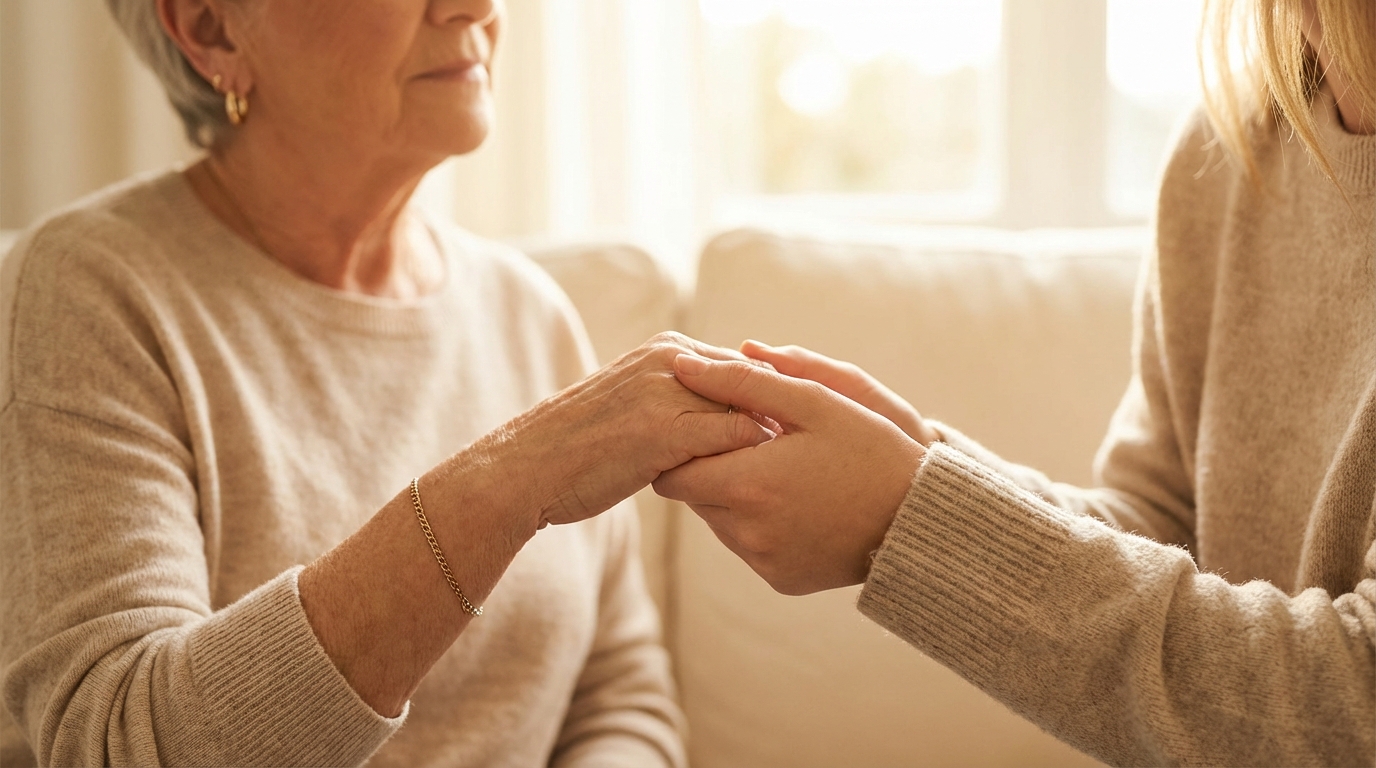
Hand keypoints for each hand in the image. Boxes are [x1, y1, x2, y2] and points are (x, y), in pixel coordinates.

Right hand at [456, 332, 774, 534]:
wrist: (528, 469)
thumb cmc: (582, 448)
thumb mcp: (636, 407)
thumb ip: (681, 403)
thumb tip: (734, 420)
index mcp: (667, 349)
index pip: (744, 368)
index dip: (774, 402)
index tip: (804, 434)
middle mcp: (671, 359)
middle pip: (755, 384)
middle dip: (786, 417)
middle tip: (815, 454)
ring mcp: (668, 391)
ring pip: (750, 409)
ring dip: (776, 442)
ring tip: (799, 476)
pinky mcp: (664, 429)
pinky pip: (734, 439)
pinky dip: (755, 462)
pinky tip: (766, 489)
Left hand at [652, 353, 923, 594]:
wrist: (922, 519)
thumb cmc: (871, 449)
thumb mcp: (814, 402)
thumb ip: (742, 382)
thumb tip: (682, 365)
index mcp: (747, 484)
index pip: (673, 471)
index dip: (689, 446)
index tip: (717, 428)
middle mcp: (745, 531)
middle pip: (694, 497)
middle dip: (713, 468)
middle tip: (754, 445)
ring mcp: (763, 561)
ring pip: (719, 522)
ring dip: (736, 495)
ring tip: (782, 473)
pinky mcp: (780, 580)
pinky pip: (748, 548)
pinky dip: (759, 525)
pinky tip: (797, 504)